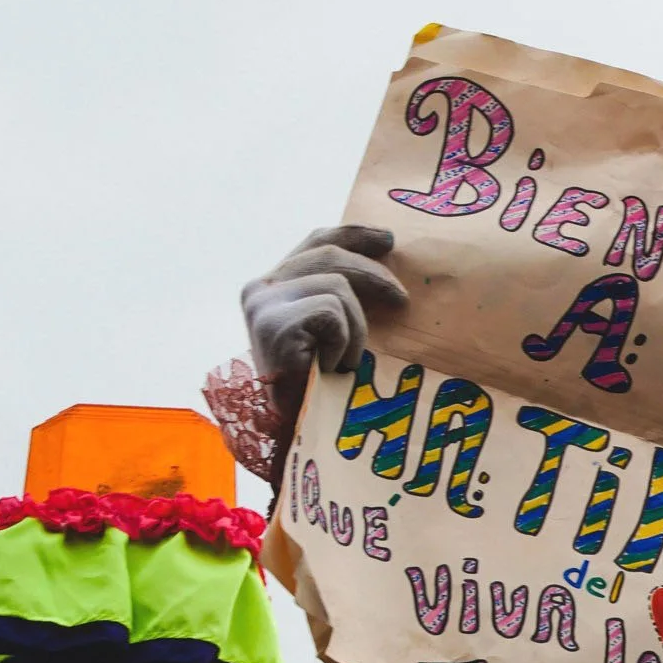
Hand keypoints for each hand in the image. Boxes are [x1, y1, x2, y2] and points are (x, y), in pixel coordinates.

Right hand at [240, 225, 407, 408]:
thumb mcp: (328, 332)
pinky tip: (329, 368)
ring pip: (338, 287)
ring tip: (345, 361)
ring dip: (356, 330)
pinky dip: (344, 343)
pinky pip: (334, 314)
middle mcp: (259, 289)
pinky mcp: (274, 323)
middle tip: (403, 300)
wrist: (296, 427)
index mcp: (271, 286)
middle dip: (375, 274)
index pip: (315, 242)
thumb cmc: (320, 386)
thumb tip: (387, 270)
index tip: (389, 240)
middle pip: (330, 255)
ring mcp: (264, 304)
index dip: (354, 235)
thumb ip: (338, 298)